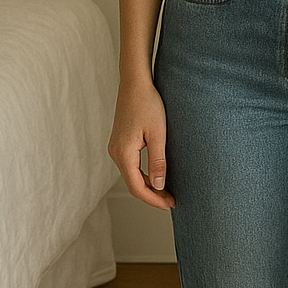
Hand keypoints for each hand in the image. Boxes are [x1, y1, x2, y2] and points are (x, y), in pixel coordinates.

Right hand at [107, 79, 175, 209]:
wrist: (135, 84)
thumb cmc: (148, 104)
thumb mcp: (158, 134)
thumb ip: (158, 161)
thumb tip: (159, 186)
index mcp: (123, 153)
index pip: (137, 187)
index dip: (154, 199)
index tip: (170, 204)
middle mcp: (116, 153)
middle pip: (133, 184)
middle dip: (152, 195)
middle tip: (172, 201)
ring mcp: (116, 148)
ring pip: (131, 176)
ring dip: (148, 186)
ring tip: (167, 192)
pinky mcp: (120, 143)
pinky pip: (131, 166)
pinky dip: (143, 175)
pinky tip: (157, 176)